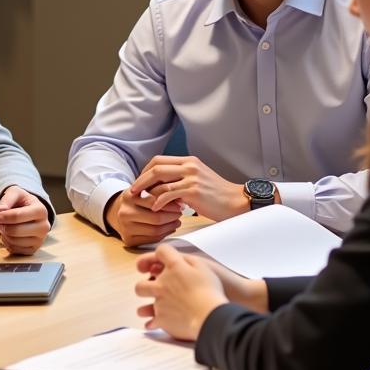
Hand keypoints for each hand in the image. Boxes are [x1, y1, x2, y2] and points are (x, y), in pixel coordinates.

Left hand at [0, 186, 50, 254]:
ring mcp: (40, 240)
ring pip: (13, 241)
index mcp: (41, 211)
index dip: (3, 216)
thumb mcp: (16, 193)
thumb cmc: (22, 201)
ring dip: (4, 234)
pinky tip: (8, 234)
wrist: (30, 211)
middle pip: (15, 231)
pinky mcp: (34, 250)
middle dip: (3, 226)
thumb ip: (8, 199)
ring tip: (3, 226)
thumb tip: (0, 209)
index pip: (17, 216)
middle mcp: (44, 227)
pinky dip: (7, 242)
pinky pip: (14, 249)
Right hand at [105, 187, 182, 247]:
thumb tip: (180, 200)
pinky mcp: (128, 240)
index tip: (179, 204)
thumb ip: (159, 192)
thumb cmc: (135, 200)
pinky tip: (169, 228)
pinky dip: (164, 234)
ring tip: (177, 221)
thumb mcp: (143, 190)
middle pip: (156, 218)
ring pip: (155, 231)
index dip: (170, 204)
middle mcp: (124, 213)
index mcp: (128, 197)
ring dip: (170, 226)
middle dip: (172, 217)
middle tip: (180, 213)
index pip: (154, 201)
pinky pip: (152, 239)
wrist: (116, 211)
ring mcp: (125, 228)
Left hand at [131, 155, 249, 220]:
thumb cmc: (217, 195)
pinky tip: (155, 209)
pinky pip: (168, 194)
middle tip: (133, 191)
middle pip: (155, 167)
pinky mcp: (193, 191)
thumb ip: (181, 179)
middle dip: (141, 179)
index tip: (140, 182)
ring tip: (142, 200)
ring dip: (147, 191)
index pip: (159, 160)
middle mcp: (189, 166)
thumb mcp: (198, 180)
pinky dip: (158, 201)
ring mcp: (191, 177)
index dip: (145, 171)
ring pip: (160, 179)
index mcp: (189, 161)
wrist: (236, 201)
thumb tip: (162, 187)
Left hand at [134, 245, 227, 340]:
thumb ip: (187, 260)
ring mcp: (159, 302)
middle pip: (142, 282)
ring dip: (147, 305)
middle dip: (145, 285)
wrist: (209, 316)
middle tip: (152, 287)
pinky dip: (154, 323)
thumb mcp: (202, 267)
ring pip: (144, 304)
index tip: (163, 258)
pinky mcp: (161, 319)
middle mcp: (162, 283)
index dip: (162, 253)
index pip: (161, 251)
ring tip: (156, 307)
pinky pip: (151, 322)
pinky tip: (156, 324)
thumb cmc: (210, 291)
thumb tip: (178, 259)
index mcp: (174, 267)